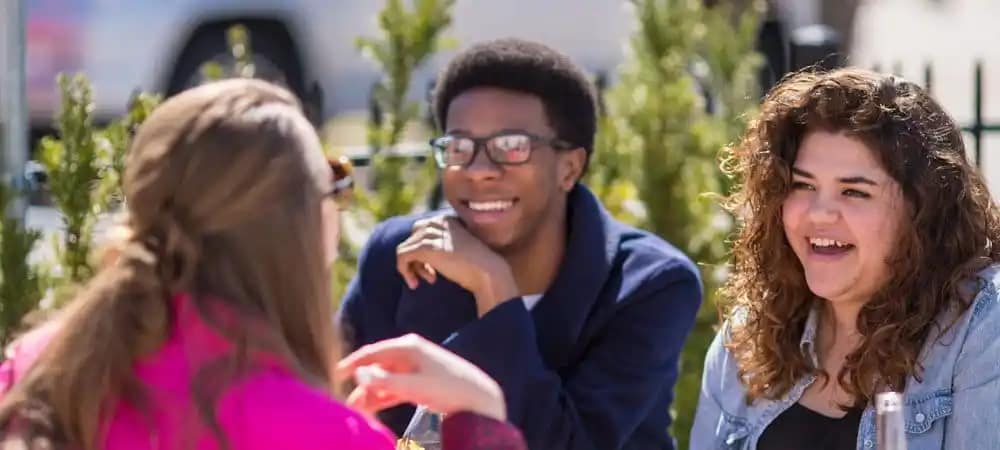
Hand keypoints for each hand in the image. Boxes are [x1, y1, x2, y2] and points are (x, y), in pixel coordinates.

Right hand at [335, 334, 506, 421]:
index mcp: (407, 346)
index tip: (334, 373)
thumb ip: (386, 381)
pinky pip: (395, 387)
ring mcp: (414, 367)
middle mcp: (409, 353)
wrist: (479, 397)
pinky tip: (371, 409)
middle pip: (376, 367)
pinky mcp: (419, 381)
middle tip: (345, 404)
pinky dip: (383, 397)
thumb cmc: (448, 388)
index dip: (352, 362)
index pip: (372, 352)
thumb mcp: (414, 387)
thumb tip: (359, 374)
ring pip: (384, 379)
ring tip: (355, 411)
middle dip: (361, 384)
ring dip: (370, 393)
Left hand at [396, 215, 518, 315]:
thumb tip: (420, 258)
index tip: (434, 271)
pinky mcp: (426, 247)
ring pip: (405, 248)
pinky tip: (416, 283)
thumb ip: (443, 246)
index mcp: (447, 219)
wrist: (488, 272)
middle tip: (429, 276)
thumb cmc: (479, 267)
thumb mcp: (459, 250)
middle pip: (412, 238)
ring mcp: (431, 233)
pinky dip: (404, 271)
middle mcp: (438, 221)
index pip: (422, 231)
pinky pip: (402, 256)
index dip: (424, 252)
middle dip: (416, 258)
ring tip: (427, 280)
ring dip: (412, 267)